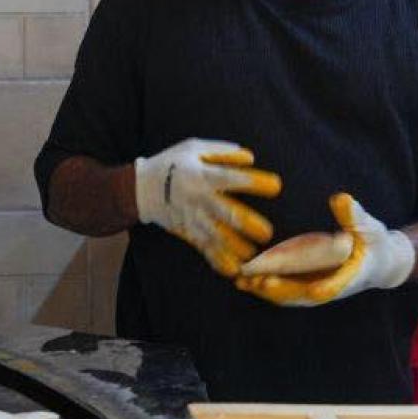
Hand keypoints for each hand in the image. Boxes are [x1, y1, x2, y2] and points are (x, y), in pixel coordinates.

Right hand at [132, 138, 280, 275]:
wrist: (141, 188)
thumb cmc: (173, 163)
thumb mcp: (194, 148)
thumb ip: (223, 152)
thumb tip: (249, 159)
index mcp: (202, 174)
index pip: (230, 178)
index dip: (253, 182)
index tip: (276, 186)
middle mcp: (198, 198)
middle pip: (224, 212)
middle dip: (245, 223)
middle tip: (266, 233)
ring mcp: (193, 218)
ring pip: (216, 235)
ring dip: (234, 247)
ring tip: (252, 256)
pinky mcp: (188, 232)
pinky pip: (204, 248)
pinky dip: (217, 260)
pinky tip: (233, 270)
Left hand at [234, 193, 415, 307]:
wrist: (376, 262)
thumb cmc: (374, 241)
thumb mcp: (369, 227)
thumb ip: (354, 216)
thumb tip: (341, 199)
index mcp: (352, 275)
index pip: (339, 284)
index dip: (328, 288)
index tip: (315, 290)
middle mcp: (330, 287)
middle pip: (306, 294)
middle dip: (284, 290)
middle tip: (262, 283)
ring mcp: (315, 288)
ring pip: (290, 294)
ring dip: (267, 291)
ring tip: (243, 282)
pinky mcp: (304, 285)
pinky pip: (282, 288)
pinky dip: (263, 286)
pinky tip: (241, 279)